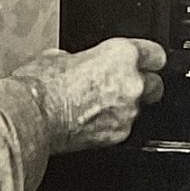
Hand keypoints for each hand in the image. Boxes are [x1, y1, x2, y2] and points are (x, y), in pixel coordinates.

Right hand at [16, 38, 165, 151]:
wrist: (33, 117)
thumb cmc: (42, 86)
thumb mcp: (60, 56)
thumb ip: (84, 59)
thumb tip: (81, 63)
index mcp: (122, 55)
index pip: (156, 54)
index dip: (149, 59)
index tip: (145, 62)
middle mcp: (132, 83)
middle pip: (155, 84)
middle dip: (143, 86)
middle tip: (120, 87)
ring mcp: (128, 112)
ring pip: (139, 109)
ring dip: (124, 108)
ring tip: (97, 107)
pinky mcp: (119, 136)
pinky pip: (123, 128)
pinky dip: (112, 126)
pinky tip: (91, 123)